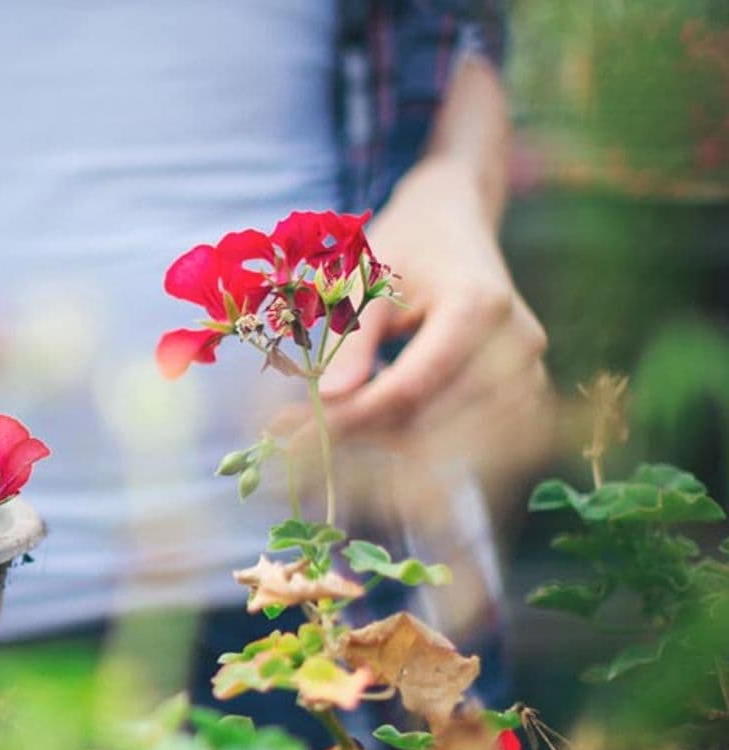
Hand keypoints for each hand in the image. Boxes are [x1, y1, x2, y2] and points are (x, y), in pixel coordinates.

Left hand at [313, 158, 551, 471]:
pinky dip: (424, 446)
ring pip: (451, 443)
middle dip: (363, 435)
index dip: (353, 418)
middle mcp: (516, 343)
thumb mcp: (365, 278)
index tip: (298, 436)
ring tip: (338, 426)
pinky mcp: (527, 392)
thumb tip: (331, 398)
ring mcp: (529, 371)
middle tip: (302, 437)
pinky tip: (382, 430)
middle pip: (431, 422)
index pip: (411, 387)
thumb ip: (351, 338)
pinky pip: (475, 444)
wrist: (455, 225)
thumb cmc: (405, 247)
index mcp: (478, 307)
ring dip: (390, 446)